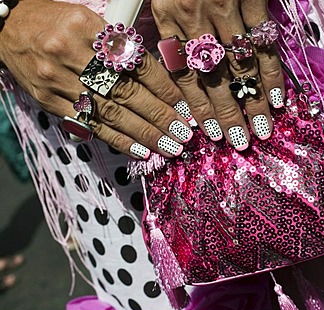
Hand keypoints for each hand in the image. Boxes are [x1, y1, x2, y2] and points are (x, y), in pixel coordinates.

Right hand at [0, 0, 191, 158]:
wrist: (10, 27)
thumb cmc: (58, 24)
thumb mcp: (92, 22)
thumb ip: (122, 48)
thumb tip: (159, 82)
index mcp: (91, 28)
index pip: (137, 63)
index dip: (164, 88)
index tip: (184, 106)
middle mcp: (74, 54)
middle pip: (127, 92)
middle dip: (159, 116)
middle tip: (183, 133)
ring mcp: (60, 80)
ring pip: (109, 113)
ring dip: (143, 134)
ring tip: (169, 146)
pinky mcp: (50, 100)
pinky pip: (88, 124)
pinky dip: (116, 139)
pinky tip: (139, 150)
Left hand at [152, 0, 284, 150]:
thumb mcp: (165, 0)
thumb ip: (174, 33)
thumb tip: (191, 76)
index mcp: (167, 16)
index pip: (183, 74)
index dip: (199, 107)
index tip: (211, 132)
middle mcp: (194, 15)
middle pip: (213, 77)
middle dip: (228, 114)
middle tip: (239, 141)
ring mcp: (225, 7)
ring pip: (241, 66)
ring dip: (253, 101)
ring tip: (262, 128)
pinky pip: (264, 43)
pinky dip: (272, 74)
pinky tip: (277, 97)